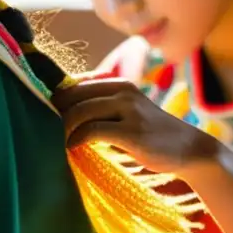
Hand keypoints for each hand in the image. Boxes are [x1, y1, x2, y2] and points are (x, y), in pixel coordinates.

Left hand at [53, 78, 218, 174]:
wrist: (189, 149)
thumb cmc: (150, 133)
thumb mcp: (126, 112)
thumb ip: (100, 107)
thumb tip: (59, 111)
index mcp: (118, 83)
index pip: (74, 84)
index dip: (54, 99)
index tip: (43, 114)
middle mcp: (123, 91)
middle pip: (72, 96)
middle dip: (53, 114)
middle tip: (43, 131)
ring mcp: (129, 110)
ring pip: (79, 112)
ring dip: (62, 129)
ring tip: (54, 142)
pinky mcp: (132, 132)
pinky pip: (92, 131)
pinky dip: (75, 140)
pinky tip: (70, 149)